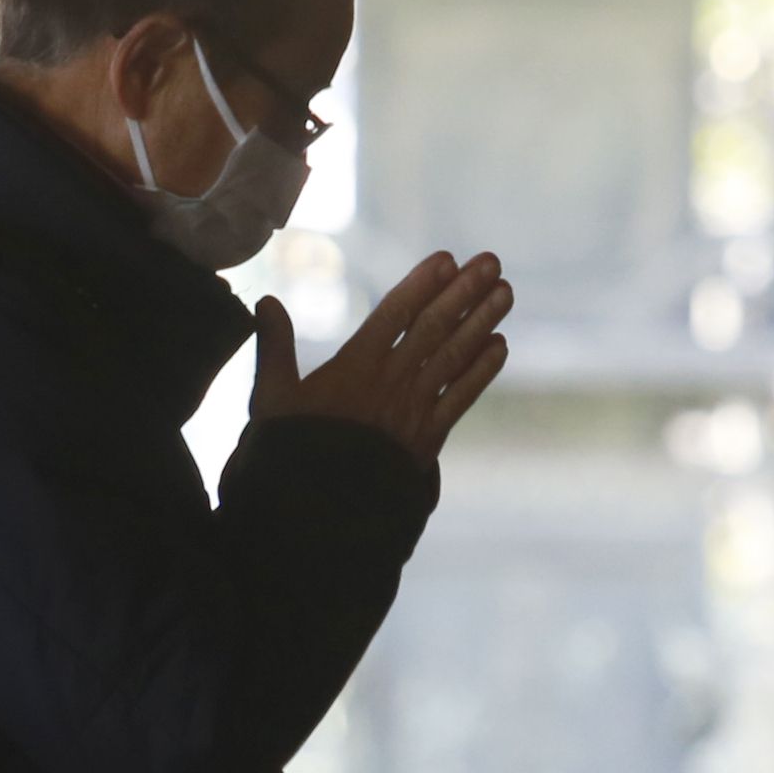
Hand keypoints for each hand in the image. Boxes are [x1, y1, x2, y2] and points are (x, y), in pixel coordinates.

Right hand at [251, 252, 513, 461]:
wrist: (316, 513)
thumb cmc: (290, 453)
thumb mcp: (272, 398)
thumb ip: (275, 347)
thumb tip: (266, 302)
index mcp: (354, 366)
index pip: (394, 314)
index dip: (422, 284)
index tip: (447, 259)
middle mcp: (391, 382)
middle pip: (434, 327)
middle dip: (464, 292)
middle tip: (492, 262)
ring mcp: (413, 410)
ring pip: (454, 357)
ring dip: (482, 322)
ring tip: (507, 292)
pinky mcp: (427, 440)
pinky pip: (461, 398)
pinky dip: (482, 372)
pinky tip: (500, 346)